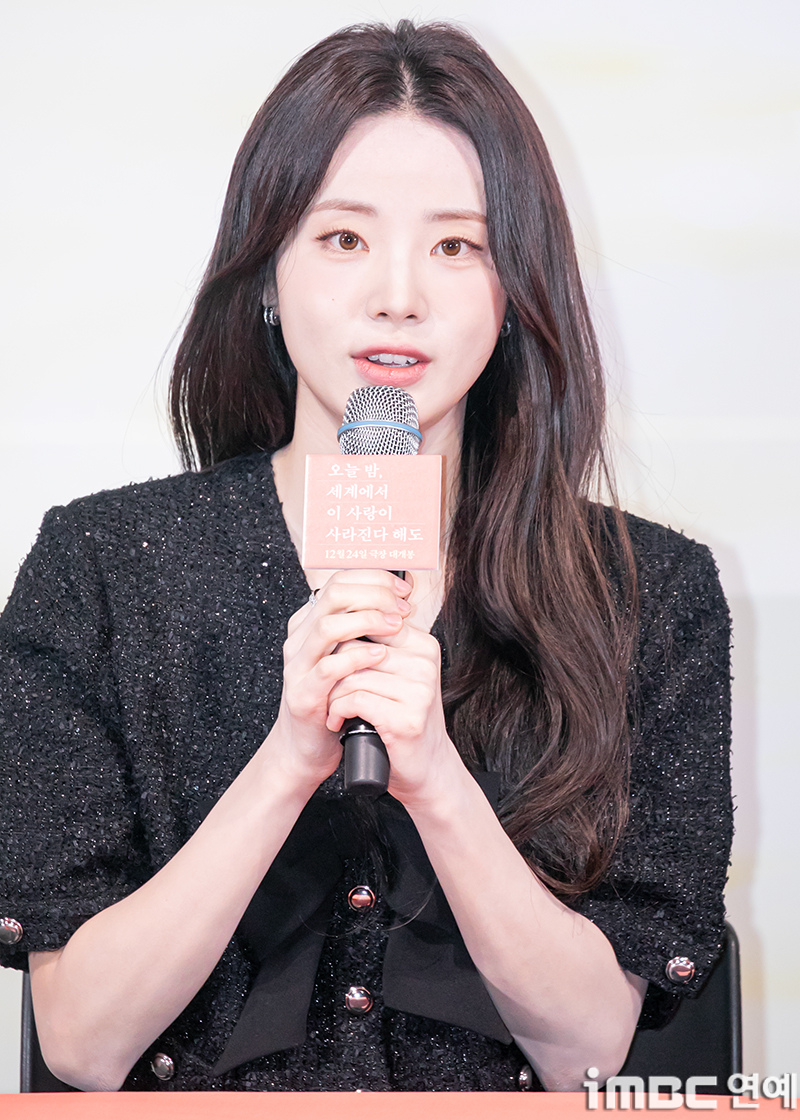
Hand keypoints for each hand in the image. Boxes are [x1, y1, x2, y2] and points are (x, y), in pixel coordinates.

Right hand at [267, 570, 412, 787]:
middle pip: (333, 594)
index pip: (339, 581)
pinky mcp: (303, 695)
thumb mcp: (347, 656)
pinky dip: (358, 657)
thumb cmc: (334, 699)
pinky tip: (381, 655)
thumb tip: (401, 602)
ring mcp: (298, 667)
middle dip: (374, 594)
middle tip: (401, 606)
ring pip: (327, 626)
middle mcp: (299, 640)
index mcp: (309, 625)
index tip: (403, 590)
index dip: (374, 579)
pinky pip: (329, 668)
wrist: (307, 747)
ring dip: (367, 620)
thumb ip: (362, 630)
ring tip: (395, 625)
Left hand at [325, 604, 457, 805]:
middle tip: (325, 687)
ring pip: (351, 675)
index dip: (340, 640)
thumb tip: (334, 615)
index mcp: (423, 644)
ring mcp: (419, 690)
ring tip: (331, 706)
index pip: (369, 621)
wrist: (427, 769)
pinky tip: (338, 720)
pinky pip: (354, 701)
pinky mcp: (406, 718)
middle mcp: (425, 663)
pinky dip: (337, 711)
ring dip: (332, 694)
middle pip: (356, 647)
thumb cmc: (403, 720)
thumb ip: (377, 645)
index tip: (330, 662)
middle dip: (332, 668)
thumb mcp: (396, 675)